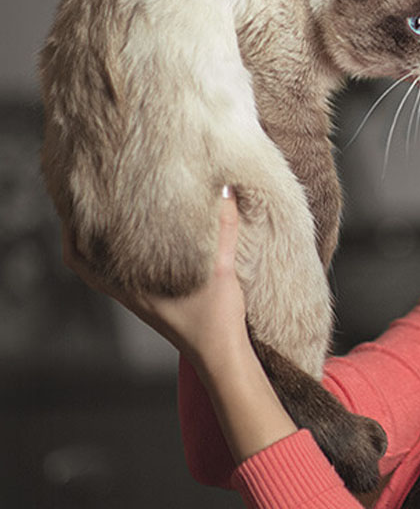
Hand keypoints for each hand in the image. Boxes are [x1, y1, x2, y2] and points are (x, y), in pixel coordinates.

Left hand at [62, 186, 250, 369]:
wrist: (222, 356)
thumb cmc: (216, 319)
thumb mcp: (222, 268)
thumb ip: (224, 227)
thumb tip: (225, 188)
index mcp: (132, 285)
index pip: (81, 257)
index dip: (70, 230)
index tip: (73, 203)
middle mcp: (129, 292)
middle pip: (85, 260)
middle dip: (80, 231)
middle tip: (87, 201)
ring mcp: (139, 300)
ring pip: (103, 269)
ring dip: (99, 244)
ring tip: (108, 216)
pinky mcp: (153, 303)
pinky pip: (124, 276)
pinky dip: (122, 258)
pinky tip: (142, 244)